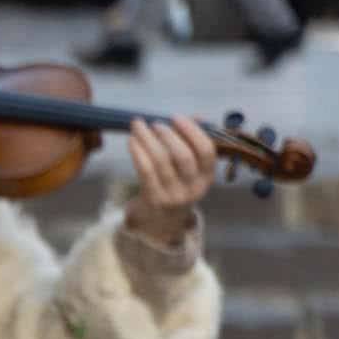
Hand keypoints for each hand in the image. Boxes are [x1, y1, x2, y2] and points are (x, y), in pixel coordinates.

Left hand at [123, 115, 216, 241]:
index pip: (206, 151)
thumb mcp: (190, 169)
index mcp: (207, 177)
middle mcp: (193, 188)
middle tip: (155, 124)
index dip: (192, 131)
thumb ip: (192, 142)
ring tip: (138, 126)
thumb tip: (196, 117)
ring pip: (161, 161)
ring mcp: (173, 195)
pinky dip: (137, 152)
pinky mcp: (153, 199)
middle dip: (168, 135)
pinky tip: (131, 140)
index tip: (177, 118)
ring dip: (147, 139)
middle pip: (183, 156)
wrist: (160, 220)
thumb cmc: (175, 184)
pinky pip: (145, 171)